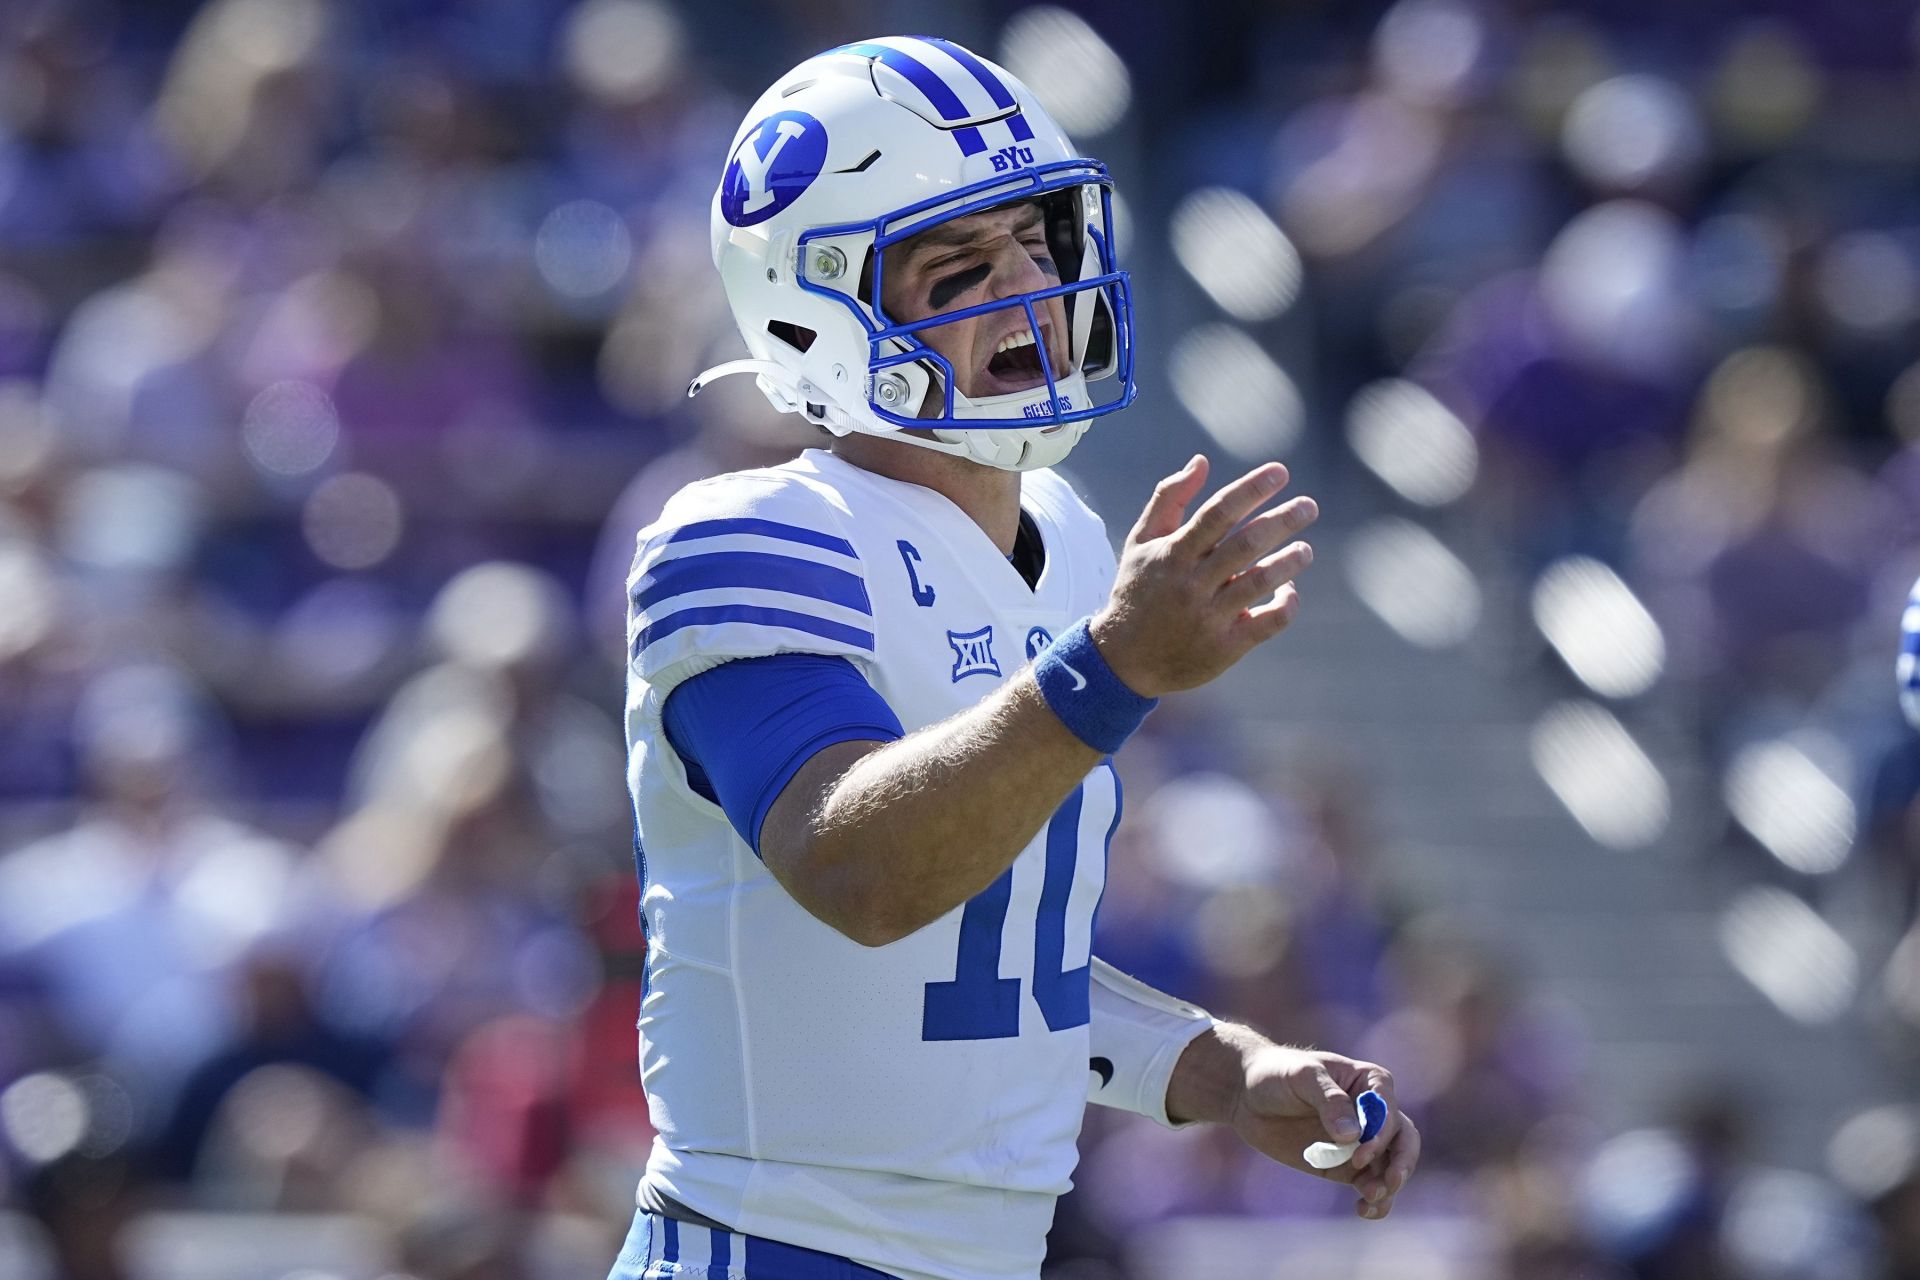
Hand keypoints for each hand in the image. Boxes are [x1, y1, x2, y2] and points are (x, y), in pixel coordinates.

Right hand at [1090, 455, 1317, 696]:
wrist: (1123, 660)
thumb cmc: (1137, 591)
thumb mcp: (1141, 542)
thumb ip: (1168, 499)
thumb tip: (1201, 461)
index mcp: (1173, 554)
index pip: (1218, 513)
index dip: (1251, 490)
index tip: (1279, 472)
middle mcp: (1192, 584)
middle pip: (1245, 545)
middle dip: (1282, 521)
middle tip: (1309, 506)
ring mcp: (1209, 617)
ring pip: (1259, 583)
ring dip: (1289, 562)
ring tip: (1305, 550)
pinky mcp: (1224, 647)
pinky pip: (1266, 623)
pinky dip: (1285, 604)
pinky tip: (1289, 590)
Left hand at [1227, 1045, 1420, 1219]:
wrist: (1247, 1095)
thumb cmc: (1278, 1073)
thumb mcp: (1302, 1076)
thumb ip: (1329, 1101)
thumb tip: (1353, 1136)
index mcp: (1370, 1082)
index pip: (1388, 1111)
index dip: (1381, 1135)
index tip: (1358, 1154)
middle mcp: (1373, 1113)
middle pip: (1404, 1140)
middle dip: (1401, 1163)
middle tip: (1388, 1183)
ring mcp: (1362, 1141)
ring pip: (1392, 1167)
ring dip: (1388, 1186)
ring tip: (1368, 1200)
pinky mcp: (1346, 1166)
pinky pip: (1371, 1185)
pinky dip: (1375, 1200)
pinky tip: (1363, 1210)